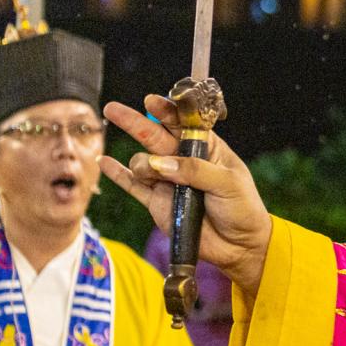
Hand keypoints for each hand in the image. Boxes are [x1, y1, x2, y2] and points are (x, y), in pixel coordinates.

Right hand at [101, 95, 272, 296]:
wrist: (238, 244)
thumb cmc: (241, 207)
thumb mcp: (227, 183)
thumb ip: (195, 171)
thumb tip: (160, 164)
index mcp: (207, 148)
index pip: (183, 124)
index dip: (166, 111)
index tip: (151, 101)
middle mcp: (183, 160)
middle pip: (154, 136)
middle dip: (134, 122)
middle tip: (113, 108)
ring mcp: (168, 181)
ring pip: (142, 163)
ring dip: (141, 164)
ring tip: (154, 175)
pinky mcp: (156, 202)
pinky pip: (132, 185)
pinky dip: (117, 174)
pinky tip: (104, 162)